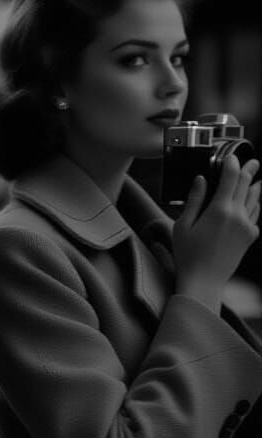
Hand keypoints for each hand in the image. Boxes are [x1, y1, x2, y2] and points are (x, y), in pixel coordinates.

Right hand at [172, 155, 259, 308]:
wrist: (204, 280)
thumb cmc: (188, 254)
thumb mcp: (183, 224)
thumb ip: (194, 200)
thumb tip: (201, 180)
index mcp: (219, 210)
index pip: (231, 179)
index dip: (232, 165)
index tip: (230, 157)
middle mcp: (238, 215)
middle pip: (247, 186)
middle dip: (249, 171)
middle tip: (252, 162)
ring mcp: (247, 226)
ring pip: (255, 200)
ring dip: (255, 187)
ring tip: (257, 179)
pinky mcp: (250, 236)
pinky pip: (255, 214)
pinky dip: (255, 204)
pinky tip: (253, 202)